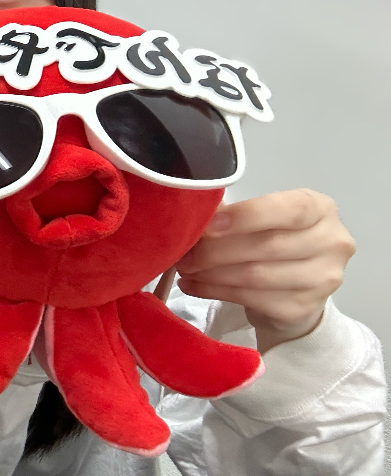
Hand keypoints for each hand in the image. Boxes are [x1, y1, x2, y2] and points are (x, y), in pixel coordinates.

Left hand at [176, 189, 354, 352]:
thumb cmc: (273, 240)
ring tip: (185, 268)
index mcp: (320, 209)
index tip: (209, 225)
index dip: (246, 216)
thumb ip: (235, 213)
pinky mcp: (303, 308)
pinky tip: (194, 285)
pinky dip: (215, 291)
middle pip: (267, 246)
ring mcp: (323, 280)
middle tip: (184, 252)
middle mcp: (332, 243)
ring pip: (255, 275)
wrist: (296, 289)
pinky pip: (251, 299)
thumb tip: (194, 214)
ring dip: (211, 272)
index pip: (289, 209)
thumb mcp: (262, 218)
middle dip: (216, 249)